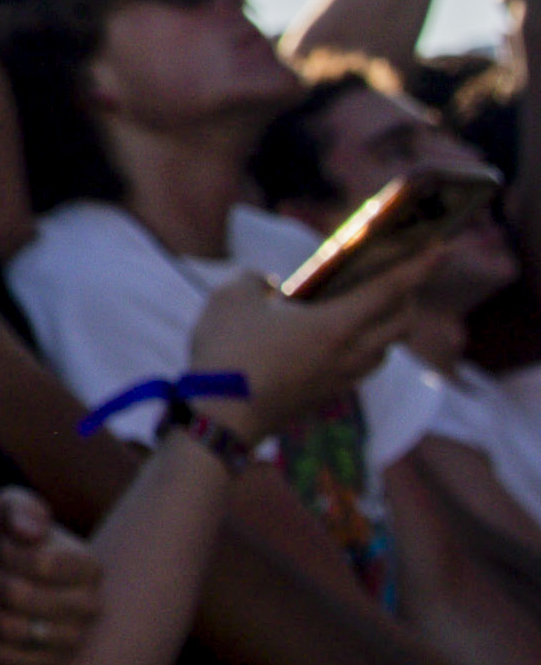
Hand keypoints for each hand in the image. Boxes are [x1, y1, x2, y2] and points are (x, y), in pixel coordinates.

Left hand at [0, 489, 103, 664]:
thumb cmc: (4, 539)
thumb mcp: (6, 509)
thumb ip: (19, 508)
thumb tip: (31, 531)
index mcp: (88, 566)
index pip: (42, 564)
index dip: (7, 552)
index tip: (3, 547)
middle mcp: (90, 605)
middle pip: (20, 596)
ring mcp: (73, 639)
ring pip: (11, 628)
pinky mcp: (49, 664)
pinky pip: (4, 655)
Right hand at [190, 261, 416, 435]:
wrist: (222, 417)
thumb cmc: (228, 354)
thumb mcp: (231, 299)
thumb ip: (254, 280)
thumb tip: (267, 284)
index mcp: (336, 326)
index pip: (390, 289)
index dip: (418, 266)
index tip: (441, 247)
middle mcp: (351, 353)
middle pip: (401, 322)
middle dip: (408, 295)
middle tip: (398, 274)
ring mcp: (343, 378)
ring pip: (386, 347)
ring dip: (389, 324)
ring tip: (369, 306)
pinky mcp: (330, 395)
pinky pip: (365, 365)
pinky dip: (366, 344)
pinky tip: (339, 338)